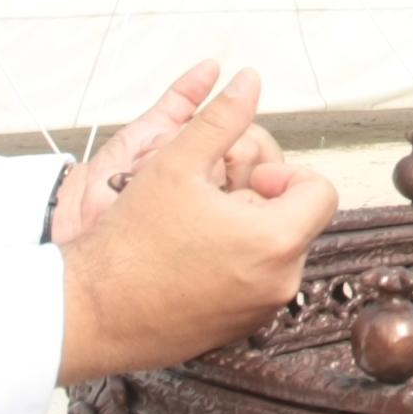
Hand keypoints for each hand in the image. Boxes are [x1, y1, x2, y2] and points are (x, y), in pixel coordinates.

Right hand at [58, 70, 337, 381]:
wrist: (90, 311)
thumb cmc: (129, 244)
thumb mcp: (177, 162)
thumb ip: (221, 118)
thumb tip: (248, 83)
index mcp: (275, 240)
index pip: (322, 192)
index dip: (287, 174)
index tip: (250, 176)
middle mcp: (277, 282)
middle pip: (299, 223)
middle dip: (266, 202)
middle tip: (217, 199)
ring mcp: (258, 311)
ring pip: (277, 254)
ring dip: (250, 233)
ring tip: (199, 226)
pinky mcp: (237, 330)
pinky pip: (255, 286)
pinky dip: (236, 265)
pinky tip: (192, 255)